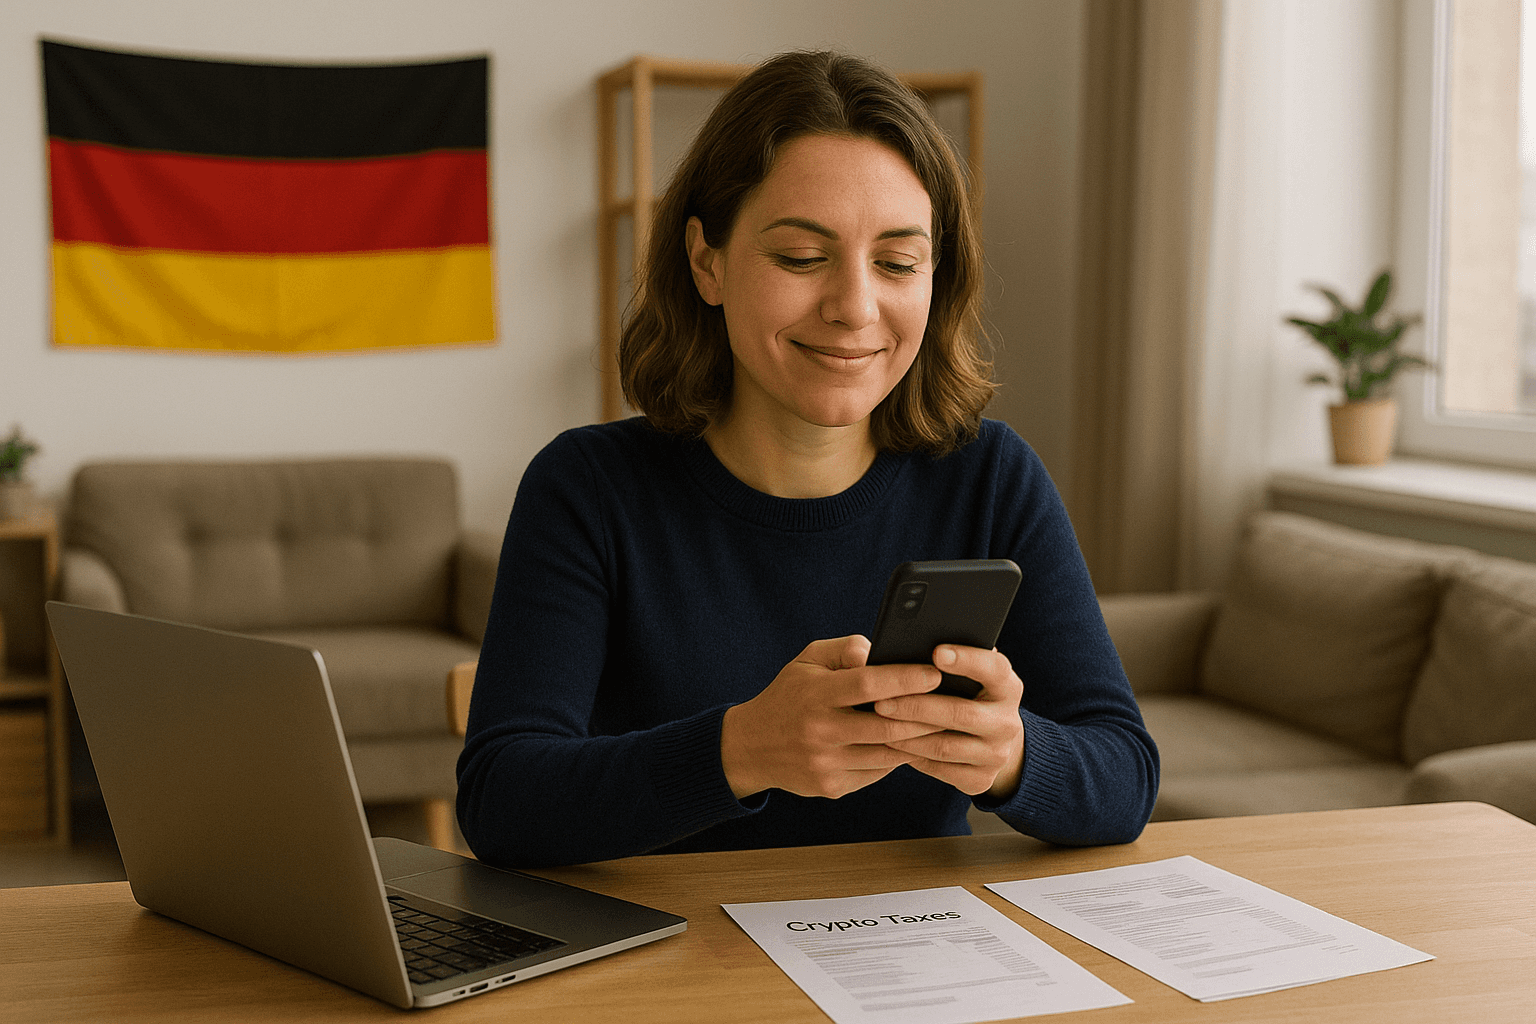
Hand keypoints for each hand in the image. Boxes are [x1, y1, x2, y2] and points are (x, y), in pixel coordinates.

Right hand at [720, 635, 946, 800]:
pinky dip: (895, 757)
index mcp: (816, 694)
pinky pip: (876, 771)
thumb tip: (878, 650)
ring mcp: (826, 763)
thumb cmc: (788, 696)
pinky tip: (910, 744)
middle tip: (953, 703)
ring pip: (887, 753)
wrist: (751, 747)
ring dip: (917, 740)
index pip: (869, 684)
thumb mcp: (806, 661)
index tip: (935, 672)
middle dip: (925, 714)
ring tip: (941, 724)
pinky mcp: (832, 786)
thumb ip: (843, 650)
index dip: (906, 678)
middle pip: (887, 724)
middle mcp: (821, 730)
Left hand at [871, 645, 1024, 799]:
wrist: (991, 743)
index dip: (968, 660)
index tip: (937, 652)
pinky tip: (889, 743)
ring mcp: (996, 755)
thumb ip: (952, 663)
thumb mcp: (972, 677)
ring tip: (877, 721)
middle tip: (881, 700)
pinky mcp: (980, 780)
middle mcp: (1008, 722)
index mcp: (1008, 687)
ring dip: (906, 734)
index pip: (994, 669)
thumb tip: (913, 645)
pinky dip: (911, 756)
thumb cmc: (968, 696)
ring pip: (944, 746)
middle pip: (960, 713)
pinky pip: (939, 769)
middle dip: (917, 706)